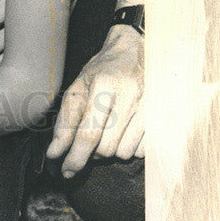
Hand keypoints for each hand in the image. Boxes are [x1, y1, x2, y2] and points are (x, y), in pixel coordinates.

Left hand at [46, 24, 143, 176]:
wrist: (138, 49)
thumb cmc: (104, 69)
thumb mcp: (80, 86)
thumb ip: (66, 119)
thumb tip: (55, 152)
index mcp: (105, 84)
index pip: (89, 133)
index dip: (75, 157)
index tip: (66, 171)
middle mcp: (130, 95)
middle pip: (106, 147)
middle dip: (92, 151)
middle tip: (89, 138)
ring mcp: (151, 106)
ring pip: (124, 152)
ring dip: (111, 149)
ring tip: (108, 129)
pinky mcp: (164, 116)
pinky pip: (142, 151)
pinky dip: (130, 147)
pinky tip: (126, 129)